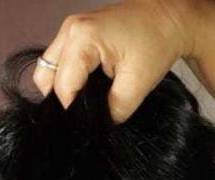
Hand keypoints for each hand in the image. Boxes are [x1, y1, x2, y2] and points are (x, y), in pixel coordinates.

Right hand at [32, 0, 196, 124]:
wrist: (167, 17)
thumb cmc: (156, 42)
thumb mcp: (138, 83)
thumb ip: (115, 110)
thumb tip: (99, 127)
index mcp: (82, 38)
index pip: (63, 87)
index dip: (74, 110)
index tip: (90, 123)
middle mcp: (69, 30)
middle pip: (47, 77)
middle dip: (65, 99)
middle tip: (89, 112)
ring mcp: (70, 29)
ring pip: (50, 69)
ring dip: (66, 88)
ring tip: (91, 98)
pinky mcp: (76, 33)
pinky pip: (60, 61)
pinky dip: (71, 77)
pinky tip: (91, 85)